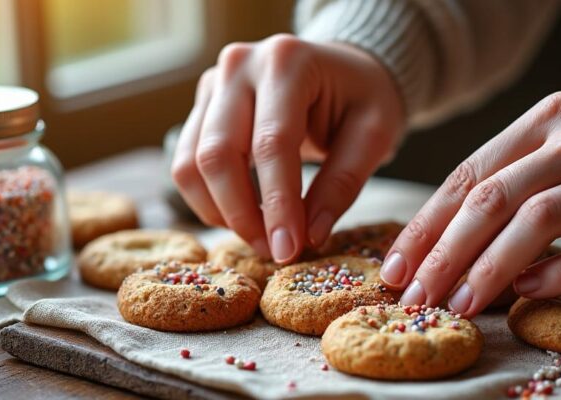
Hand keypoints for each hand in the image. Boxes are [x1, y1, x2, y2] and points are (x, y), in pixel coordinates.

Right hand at [172, 34, 405, 262]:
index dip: (277, 203)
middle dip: (244, 215)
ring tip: (262, 239)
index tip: (289, 250)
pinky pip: (185, 163)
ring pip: (191, 163)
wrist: (344, 68)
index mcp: (288, 62)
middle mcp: (240, 65)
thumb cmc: (363, 97)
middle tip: (276, 252)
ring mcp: (214, 83)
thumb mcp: (374, 134)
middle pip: (219, 154)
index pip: (271, 143)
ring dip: (221, 213)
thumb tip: (310, 237)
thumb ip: (343, 183)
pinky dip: (209, 201)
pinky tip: (244, 218)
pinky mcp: (202, 106)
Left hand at [379, 89, 560, 316]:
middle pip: (495, 198)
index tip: (397, 265)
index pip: (472, 173)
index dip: (428, 224)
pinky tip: (528, 292)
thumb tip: (452, 236)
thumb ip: (519, 174)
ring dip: (492, 266)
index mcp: (549, 118)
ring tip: (462, 303)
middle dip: (446, 252)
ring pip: (541, 220)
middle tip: (417, 296)